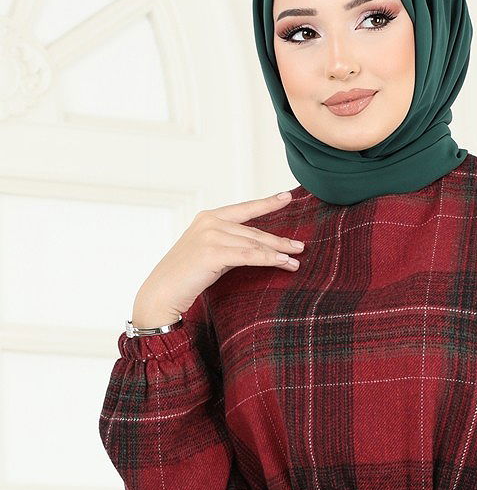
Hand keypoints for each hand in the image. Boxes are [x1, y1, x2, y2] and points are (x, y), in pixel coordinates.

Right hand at [130, 190, 306, 325]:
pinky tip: (283, 262)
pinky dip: (267, 259)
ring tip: (296, 259)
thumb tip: (259, 247)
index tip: (287, 197)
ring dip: (278, 252)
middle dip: (279, 239)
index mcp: (208, 217)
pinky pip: (248, 256)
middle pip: (253, 231)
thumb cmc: (187, 276)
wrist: (163, 292)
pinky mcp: (212, 253)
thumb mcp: (211, 253)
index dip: (267, 203)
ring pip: (253, 243)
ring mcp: (210, 236)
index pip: (244, 209)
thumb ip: (230, 244)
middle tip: (300, 246)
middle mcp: (209, 222)